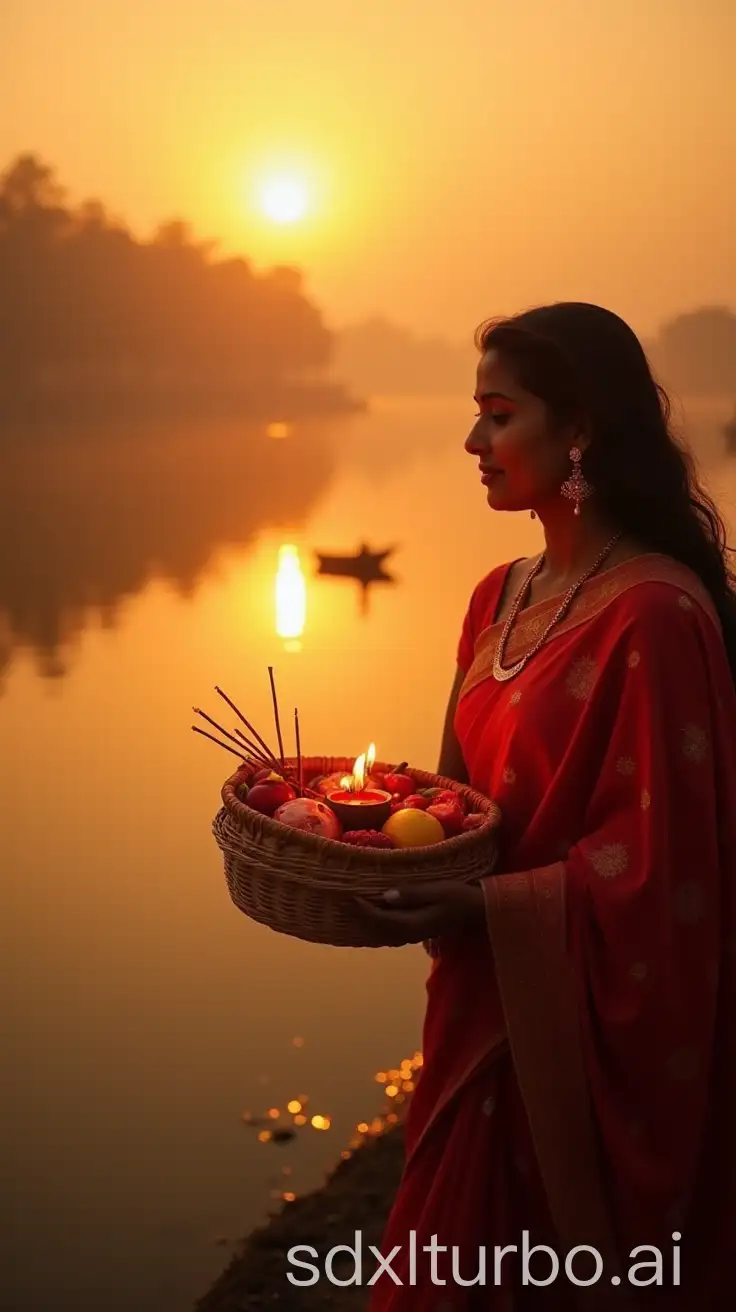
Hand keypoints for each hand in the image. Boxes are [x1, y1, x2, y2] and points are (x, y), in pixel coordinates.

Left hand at [354, 879, 485, 942]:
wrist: (479, 909)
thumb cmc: (460, 896)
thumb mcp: (438, 890)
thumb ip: (412, 894)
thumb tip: (385, 896)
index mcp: (414, 924)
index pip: (380, 919)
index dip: (363, 909)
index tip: (350, 895)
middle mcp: (410, 933)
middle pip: (377, 929)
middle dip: (360, 917)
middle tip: (342, 901)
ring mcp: (414, 934)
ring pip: (383, 932)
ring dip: (367, 922)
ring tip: (352, 909)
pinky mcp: (417, 930)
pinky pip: (391, 930)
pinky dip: (378, 924)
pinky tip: (373, 915)